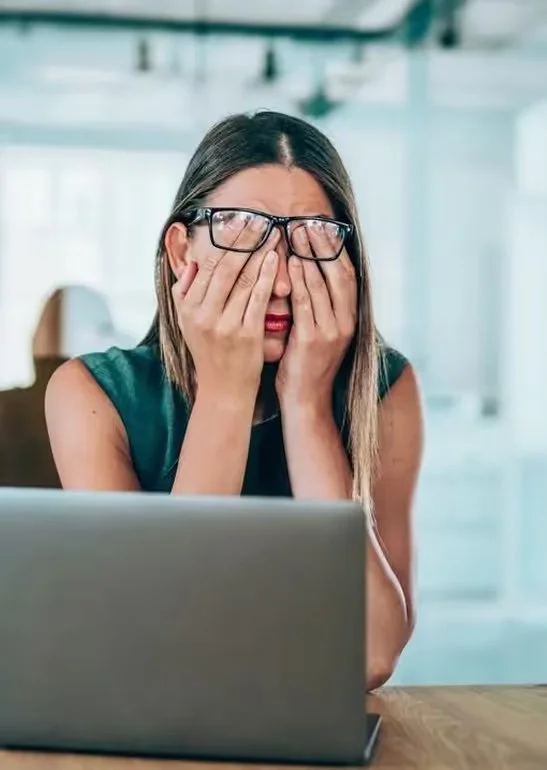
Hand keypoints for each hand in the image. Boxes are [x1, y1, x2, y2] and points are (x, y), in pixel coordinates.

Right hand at [172, 223, 279, 401]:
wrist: (223, 391)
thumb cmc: (210, 353)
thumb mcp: (188, 324)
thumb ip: (184, 293)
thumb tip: (190, 262)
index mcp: (187, 308)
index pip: (206, 266)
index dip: (223, 242)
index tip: (237, 222)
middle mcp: (203, 314)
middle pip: (224, 268)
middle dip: (242, 241)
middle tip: (258, 219)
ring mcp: (225, 325)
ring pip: (242, 280)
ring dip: (258, 253)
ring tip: (271, 233)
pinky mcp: (246, 334)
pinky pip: (257, 298)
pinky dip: (266, 276)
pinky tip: (275, 259)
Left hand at [276, 226, 356, 409]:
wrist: (306, 401)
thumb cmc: (305, 364)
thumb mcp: (318, 332)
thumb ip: (317, 305)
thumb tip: (306, 273)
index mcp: (350, 318)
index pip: (346, 274)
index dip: (334, 249)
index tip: (321, 226)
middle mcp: (346, 322)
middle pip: (338, 274)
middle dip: (323, 246)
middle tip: (308, 222)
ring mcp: (332, 332)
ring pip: (322, 285)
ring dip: (308, 256)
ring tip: (296, 234)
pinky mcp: (313, 341)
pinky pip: (306, 303)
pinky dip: (299, 281)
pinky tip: (289, 264)